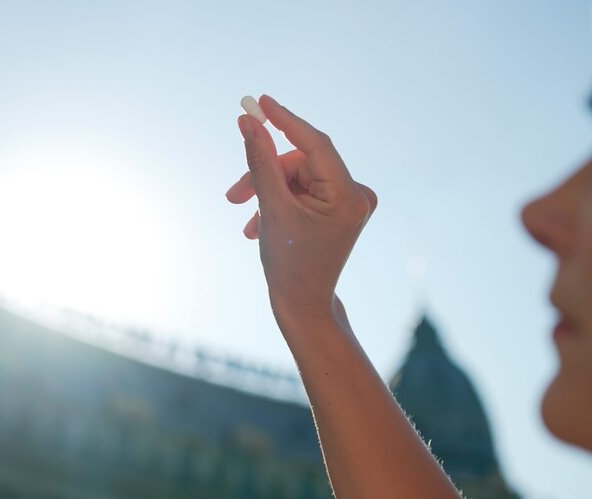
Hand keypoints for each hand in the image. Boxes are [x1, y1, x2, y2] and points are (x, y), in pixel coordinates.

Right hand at [226, 95, 376, 319]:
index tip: (261, 101)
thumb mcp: (271, 207)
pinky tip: (261, 226)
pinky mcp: (342, 208)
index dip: (285, 121)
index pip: (315, 143)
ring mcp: (351, 202)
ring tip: (248, 220)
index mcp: (348, 196)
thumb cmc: (289, 263)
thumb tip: (248, 121)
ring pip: (299, 177)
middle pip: (302, 163)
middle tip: (233, 194)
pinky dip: (282, 201)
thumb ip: (260, 161)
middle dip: (266, 175)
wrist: (303, 304)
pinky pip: (306, 190)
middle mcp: (358, 195)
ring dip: (269, 193)